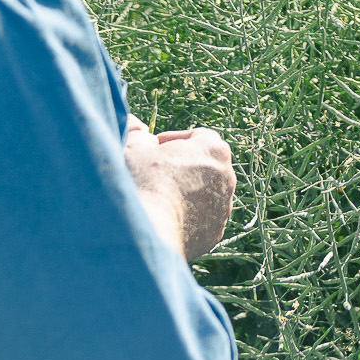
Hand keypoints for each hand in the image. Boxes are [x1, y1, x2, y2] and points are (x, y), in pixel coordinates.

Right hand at [124, 116, 235, 261]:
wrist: (149, 234)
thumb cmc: (142, 184)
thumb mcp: (132, 148)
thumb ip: (136, 132)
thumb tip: (135, 125)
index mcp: (214, 148)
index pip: (196, 136)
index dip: (171, 141)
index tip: (152, 150)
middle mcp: (227, 176)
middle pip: (202, 165)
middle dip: (180, 167)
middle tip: (152, 173)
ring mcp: (223, 207)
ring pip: (203, 193)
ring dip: (184, 193)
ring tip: (155, 199)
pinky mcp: (215, 233)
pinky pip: (200, 219)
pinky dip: (185, 217)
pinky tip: (162, 220)